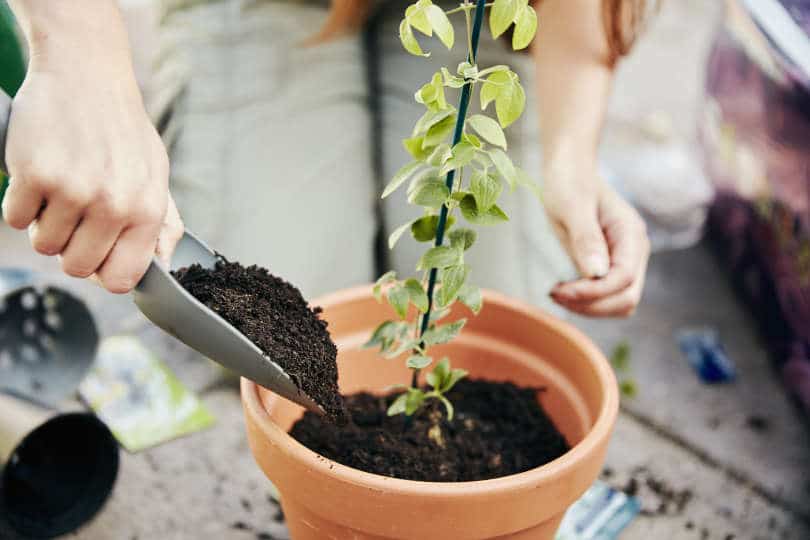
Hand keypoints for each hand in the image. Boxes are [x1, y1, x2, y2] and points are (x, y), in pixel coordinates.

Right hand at [1, 15, 182, 292]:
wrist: (87, 75)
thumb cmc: (122, 131)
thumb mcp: (156, 175)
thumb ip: (162, 223)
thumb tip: (163, 264)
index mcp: (147, 210)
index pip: (122, 278)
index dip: (104, 271)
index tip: (96, 252)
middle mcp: (114, 205)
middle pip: (77, 268)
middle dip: (70, 247)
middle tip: (74, 214)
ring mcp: (74, 191)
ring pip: (44, 245)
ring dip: (45, 223)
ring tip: (61, 187)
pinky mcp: (35, 175)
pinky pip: (16, 219)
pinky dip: (21, 203)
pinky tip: (40, 174)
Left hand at [544, 168, 649, 317]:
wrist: (569, 171)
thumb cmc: (569, 182)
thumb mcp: (572, 206)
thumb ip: (586, 239)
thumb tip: (597, 273)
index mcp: (631, 234)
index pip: (624, 278)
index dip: (594, 292)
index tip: (560, 290)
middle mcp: (635, 250)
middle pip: (627, 297)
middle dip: (592, 305)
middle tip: (555, 294)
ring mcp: (625, 260)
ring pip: (619, 302)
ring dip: (589, 307)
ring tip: (557, 293)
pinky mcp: (610, 266)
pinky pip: (606, 296)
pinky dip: (586, 301)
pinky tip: (562, 289)